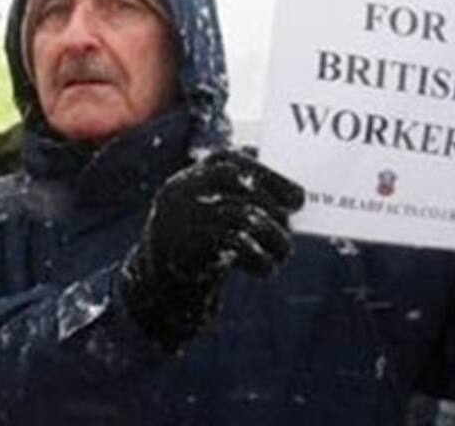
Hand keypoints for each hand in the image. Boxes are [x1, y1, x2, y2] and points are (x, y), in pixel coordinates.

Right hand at [120, 150, 304, 350]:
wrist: (157, 291)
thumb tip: (295, 200)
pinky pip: (232, 244)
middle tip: (288, 237)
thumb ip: (243, 203)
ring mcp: (178, 217)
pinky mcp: (182, 248)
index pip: (233, 162)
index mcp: (190, 177)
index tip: (298, 200)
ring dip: (273, 237)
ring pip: (240, 215)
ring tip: (283, 254)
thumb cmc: (198, 249)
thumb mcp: (215, 218)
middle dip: (275, 212)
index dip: (270, 178)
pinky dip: (258, 257)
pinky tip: (266, 269)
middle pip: (241, 187)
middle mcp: (181, 190)